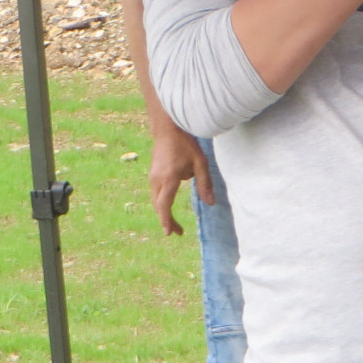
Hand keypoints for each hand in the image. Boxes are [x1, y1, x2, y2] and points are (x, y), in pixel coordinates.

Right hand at [148, 122, 212, 236]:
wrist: (168, 129)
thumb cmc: (186, 144)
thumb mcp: (200, 163)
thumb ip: (205, 184)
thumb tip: (210, 203)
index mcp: (168, 179)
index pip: (164, 205)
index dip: (167, 220)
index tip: (169, 233)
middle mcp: (156, 180)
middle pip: (159, 206)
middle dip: (167, 220)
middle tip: (177, 232)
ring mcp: (152, 176)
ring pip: (156, 200)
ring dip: (164, 212)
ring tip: (175, 223)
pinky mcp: (152, 174)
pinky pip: (156, 193)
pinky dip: (162, 203)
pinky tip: (169, 205)